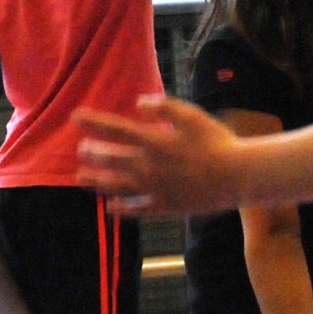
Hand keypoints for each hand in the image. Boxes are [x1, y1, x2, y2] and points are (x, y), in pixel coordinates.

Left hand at [76, 95, 244, 215]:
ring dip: (98, 181)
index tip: (75, 118)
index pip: (115, 129)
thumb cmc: (217, 142)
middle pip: (111, 158)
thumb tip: (139, 103)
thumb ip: (163, 106)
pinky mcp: (168, 207)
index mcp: (154, 140)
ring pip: (118, 186)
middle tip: (82, 149)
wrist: (237, 177)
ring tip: (83, 178)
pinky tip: (111, 207)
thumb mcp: (191, 115)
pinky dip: (123, 209)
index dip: (93, 123)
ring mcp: (157, 189)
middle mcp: (150, 166)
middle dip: (92, 152)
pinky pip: (139, 210)